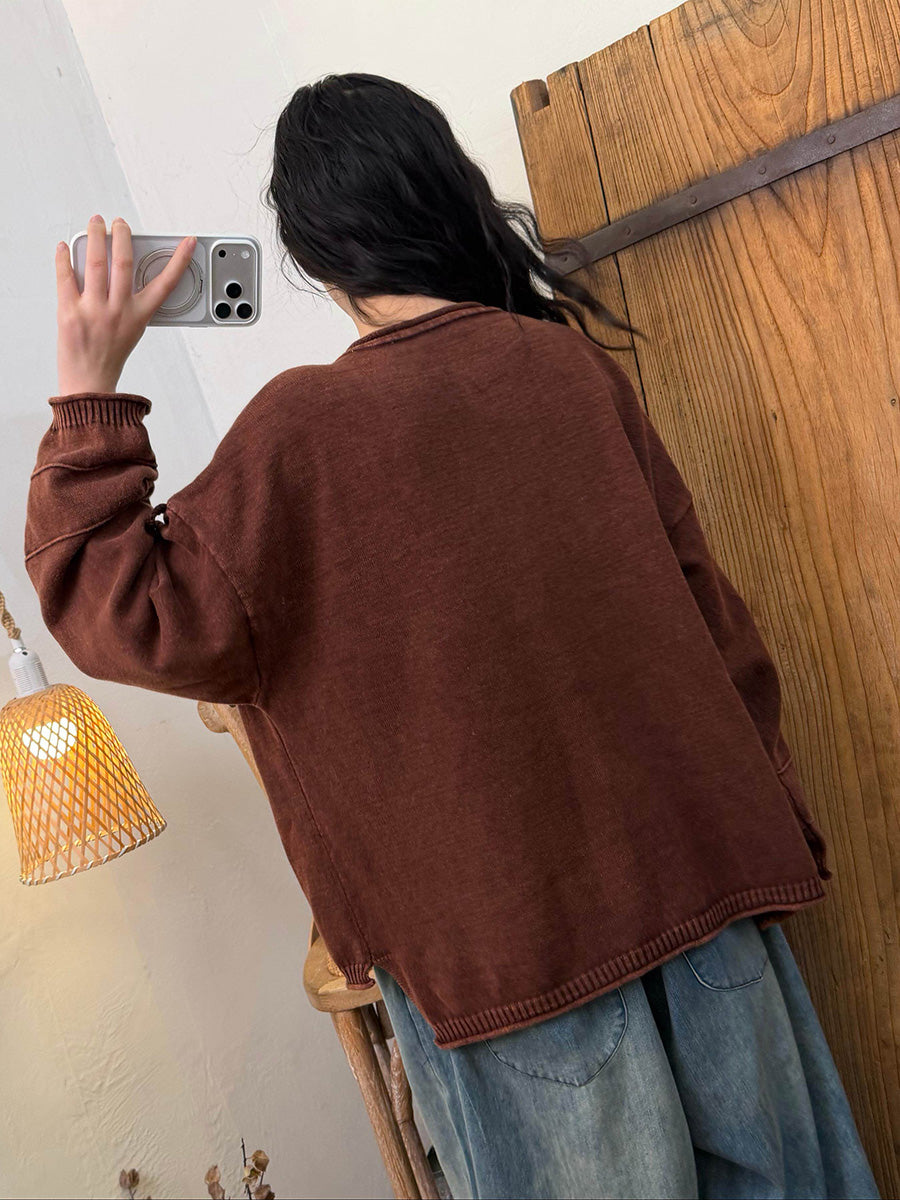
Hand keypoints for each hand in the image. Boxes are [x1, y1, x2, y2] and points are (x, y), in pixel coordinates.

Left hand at [55, 214, 195, 395]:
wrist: (88, 382)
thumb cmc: (110, 357)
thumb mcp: (132, 330)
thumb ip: (130, 302)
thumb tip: (118, 270)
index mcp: (138, 316)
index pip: (165, 283)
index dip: (179, 261)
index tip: (187, 242)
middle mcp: (118, 310)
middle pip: (123, 262)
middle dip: (122, 235)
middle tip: (120, 223)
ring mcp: (93, 310)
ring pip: (95, 263)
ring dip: (95, 236)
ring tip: (95, 223)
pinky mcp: (68, 312)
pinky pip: (65, 277)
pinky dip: (63, 258)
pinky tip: (64, 247)